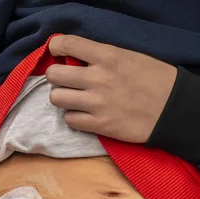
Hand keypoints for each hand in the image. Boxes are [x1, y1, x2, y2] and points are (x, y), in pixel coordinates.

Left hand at [46, 35, 177, 142]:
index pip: (67, 44)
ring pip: (56, 98)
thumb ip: (100, 57)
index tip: (58, 52)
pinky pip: (69, 119)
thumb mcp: (129, 56)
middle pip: (53, 75)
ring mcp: (97, 103)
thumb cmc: (154, 79)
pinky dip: (73, 117)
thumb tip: (74, 59)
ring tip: (74, 98)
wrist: (174, 109)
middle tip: (66, 81)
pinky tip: (84, 114)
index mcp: (108, 56)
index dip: (56, 48)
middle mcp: (98, 78)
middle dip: (56, 77)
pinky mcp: (99, 124)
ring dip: (63, 98)